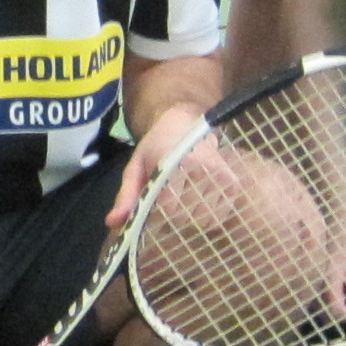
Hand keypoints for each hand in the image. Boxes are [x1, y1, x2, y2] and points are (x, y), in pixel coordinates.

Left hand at [116, 102, 211, 224]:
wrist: (186, 123)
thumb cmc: (157, 146)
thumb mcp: (136, 166)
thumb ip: (126, 195)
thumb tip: (113, 222)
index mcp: (174, 160)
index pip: (167, 205)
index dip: (158, 214)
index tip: (154, 209)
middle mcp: (200, 167)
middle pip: (185, 214)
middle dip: (174, 218)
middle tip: (168, 207)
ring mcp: (219, 175)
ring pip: (203, 218)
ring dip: (192, 219)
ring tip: (184, 205)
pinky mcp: (232, 182)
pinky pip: (220, 214)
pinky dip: (209, 217)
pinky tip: (199, 206)